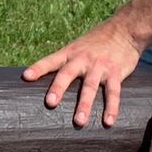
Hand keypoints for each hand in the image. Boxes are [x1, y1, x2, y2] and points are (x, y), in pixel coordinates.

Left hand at [22, 21, 143, 128]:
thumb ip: (67, 62)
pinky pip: (113, 93)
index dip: (38, 68)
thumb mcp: (78, 46)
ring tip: (79, 122)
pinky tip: (108, 122)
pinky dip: (111, 108)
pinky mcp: (116, 73)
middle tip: (50, 103)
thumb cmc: (98, 41)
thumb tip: (49, 82)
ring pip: (90, 87)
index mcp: (70, 53)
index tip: (26, 77)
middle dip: (59, 88)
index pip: (51, 60)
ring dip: (84, 105)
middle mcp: (83, 59)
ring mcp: (99, 66)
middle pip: (67, 74)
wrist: (125, 29)